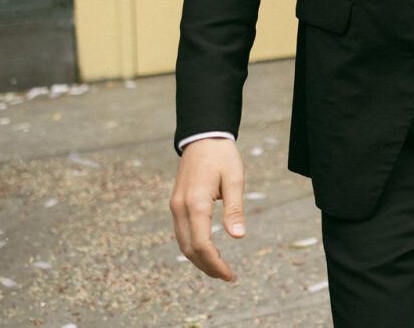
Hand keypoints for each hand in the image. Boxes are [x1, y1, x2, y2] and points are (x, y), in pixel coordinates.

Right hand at [170, 137, 246, 281]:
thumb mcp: (235, 179)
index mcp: (195, 203)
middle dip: (207, 267)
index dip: (215, 264)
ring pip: (183, 243)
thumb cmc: (222, 156)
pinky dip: (193, 247)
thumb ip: (235, 209)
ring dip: (199, 260)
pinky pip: (182, 233)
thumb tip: (238, 236)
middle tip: (227, 276)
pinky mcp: (177, 204)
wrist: (203, 137)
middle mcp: (180, 208)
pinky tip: (207, 252)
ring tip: (219, 269)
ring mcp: (176, 206)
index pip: (202, 244)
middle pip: (189, 249)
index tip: (230, 275)